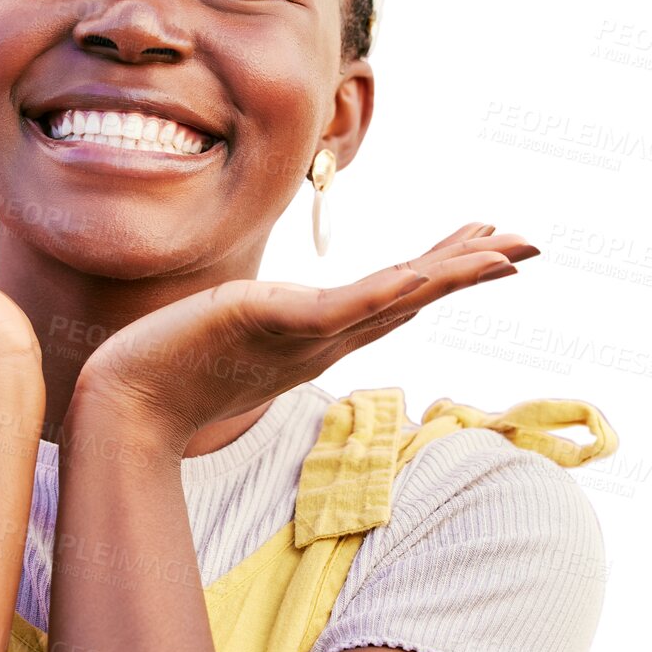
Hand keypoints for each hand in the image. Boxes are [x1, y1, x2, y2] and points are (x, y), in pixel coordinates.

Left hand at [71, 222, 537, 455]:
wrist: (123, 406)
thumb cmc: (160, 372)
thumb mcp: (219, 330)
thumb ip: (248, 319)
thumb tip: (253, 304)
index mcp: (314, 336)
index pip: (391, 297)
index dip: (441, 271)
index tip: (484, 246)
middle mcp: (322, 340)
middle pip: (410, 296)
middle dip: (470, 269)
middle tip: (528, 245)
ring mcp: (305, 335)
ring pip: (394, 298)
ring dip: (453, 273)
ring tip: (507, 252)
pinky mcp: (276, 323)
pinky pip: (348, 306)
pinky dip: (393, 289)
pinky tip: (431, 271)